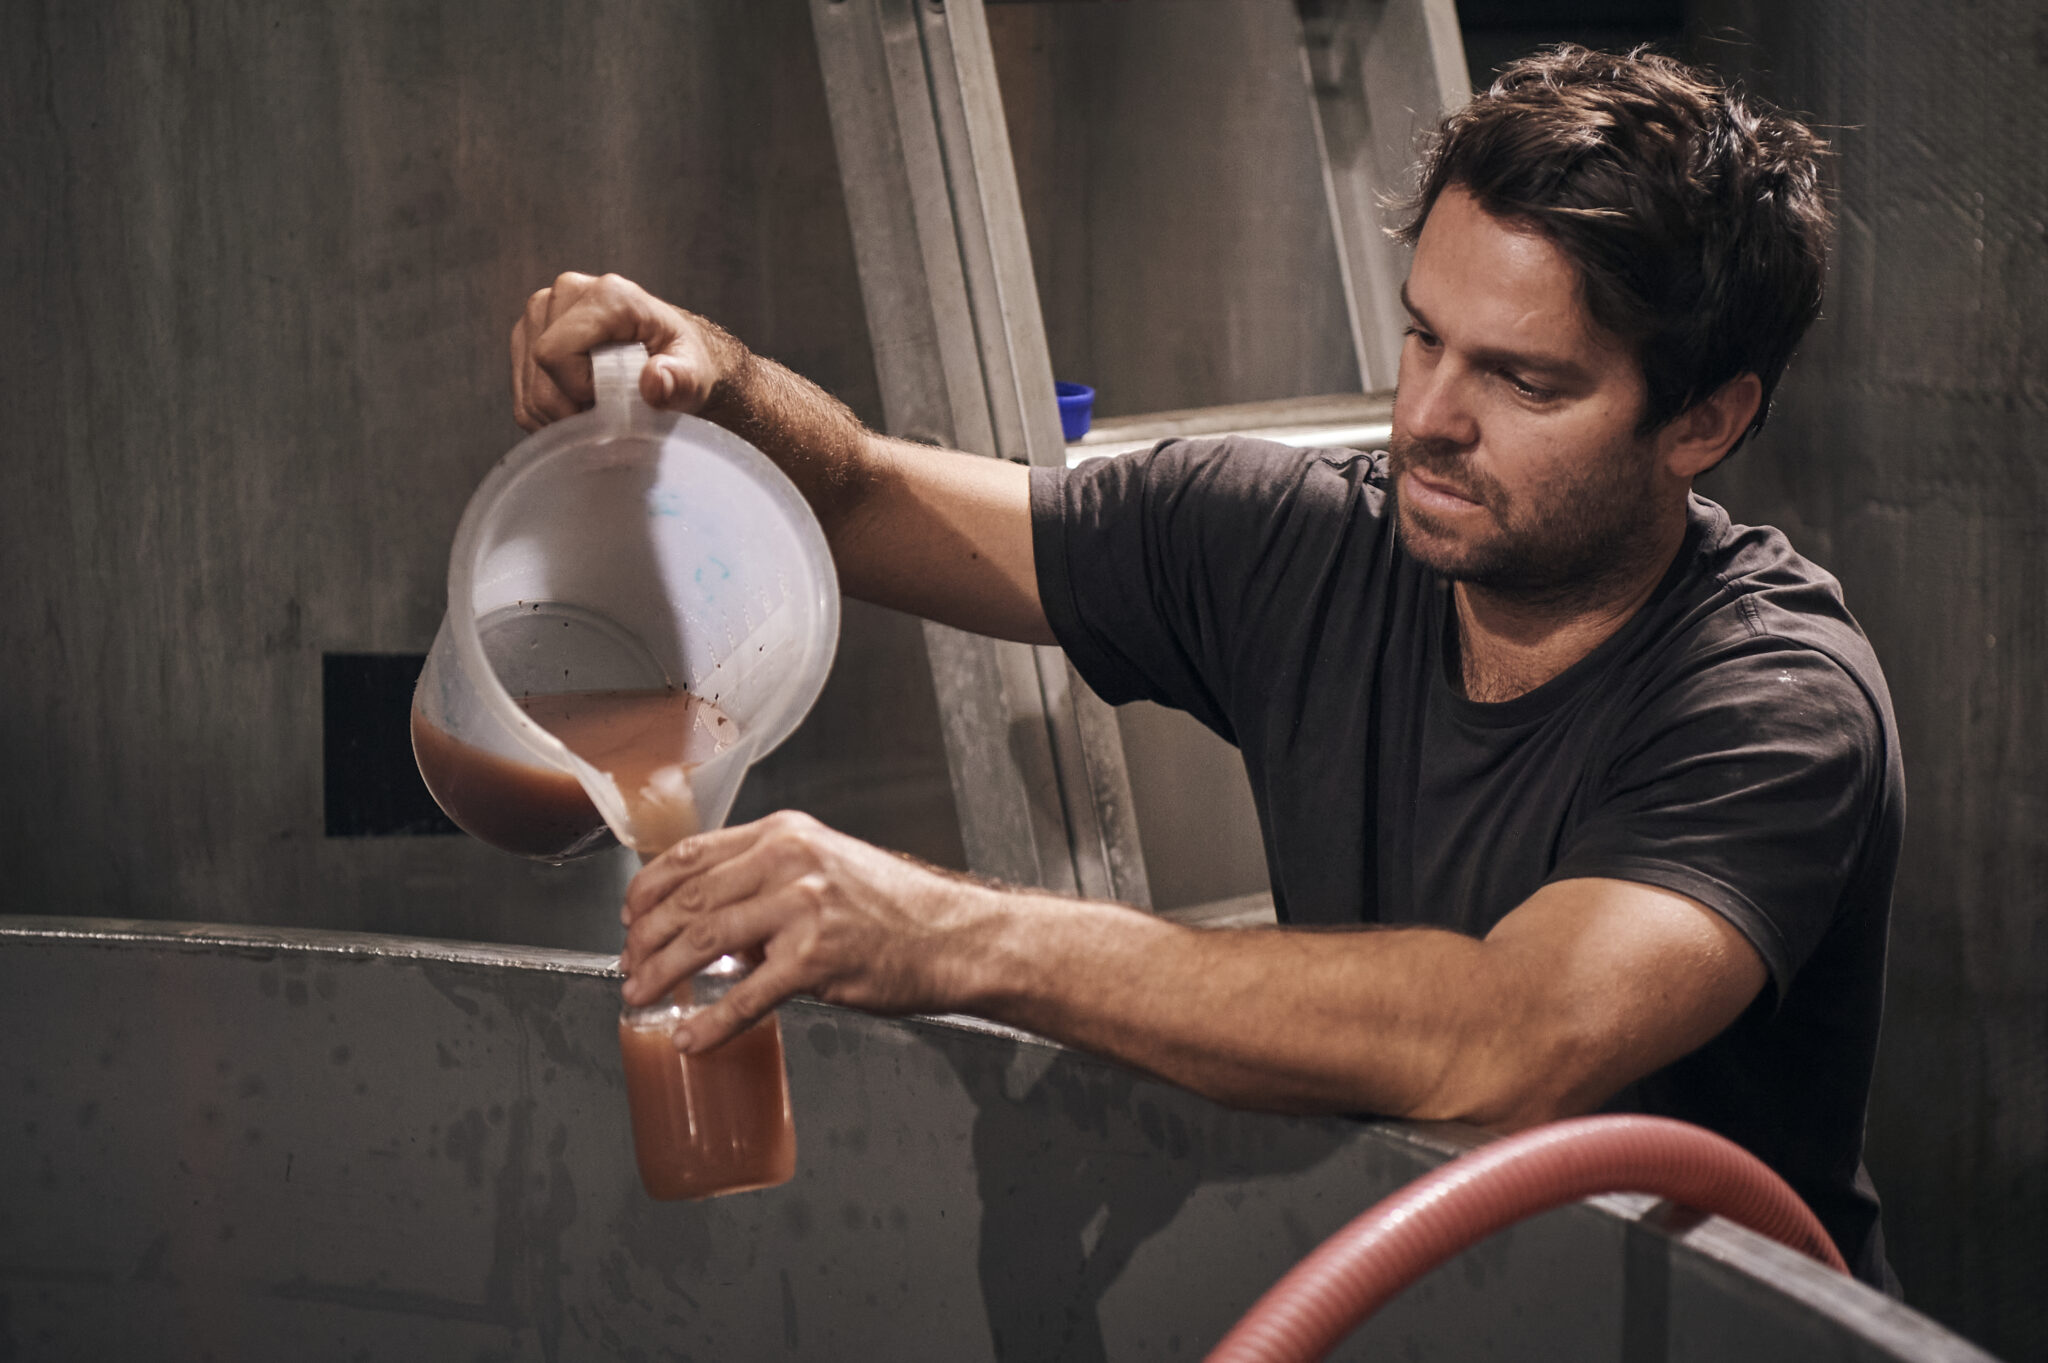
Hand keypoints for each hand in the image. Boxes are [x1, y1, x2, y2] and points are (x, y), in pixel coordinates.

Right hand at [509, 272, 737, 430]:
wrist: (672, 356)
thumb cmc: (683, 363)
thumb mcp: (694, 374)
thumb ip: (679, 379)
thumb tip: (654, 381)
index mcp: (607, 295)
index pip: (554, 352)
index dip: (579, 388)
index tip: (614, 399)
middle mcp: (565, 293)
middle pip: (539, 370)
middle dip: (570, 407)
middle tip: (609, 412)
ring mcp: (541, 313)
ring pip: (527, 387)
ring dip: (560, 415)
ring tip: (598, 409)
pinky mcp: (526, 336)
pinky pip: (522, 395)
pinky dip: (549, 416)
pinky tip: (579, 410)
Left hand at [619, 811, 999, 1051]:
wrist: (954, 936)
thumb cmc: (897, 908)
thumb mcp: (828, 866)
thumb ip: (771, 882)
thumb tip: (720, 921)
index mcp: (785, 834)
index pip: (693, 853)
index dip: (649, 888)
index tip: (630, 915)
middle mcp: (789, 862)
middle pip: (689, 897)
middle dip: (646, 936)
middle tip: (629, 963)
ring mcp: (803, 908)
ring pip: (705, 940)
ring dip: (662, 973)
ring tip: (641, 995)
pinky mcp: (816, 959)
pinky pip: (746, 996)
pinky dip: (710, 1023)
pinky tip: (691, 1039)